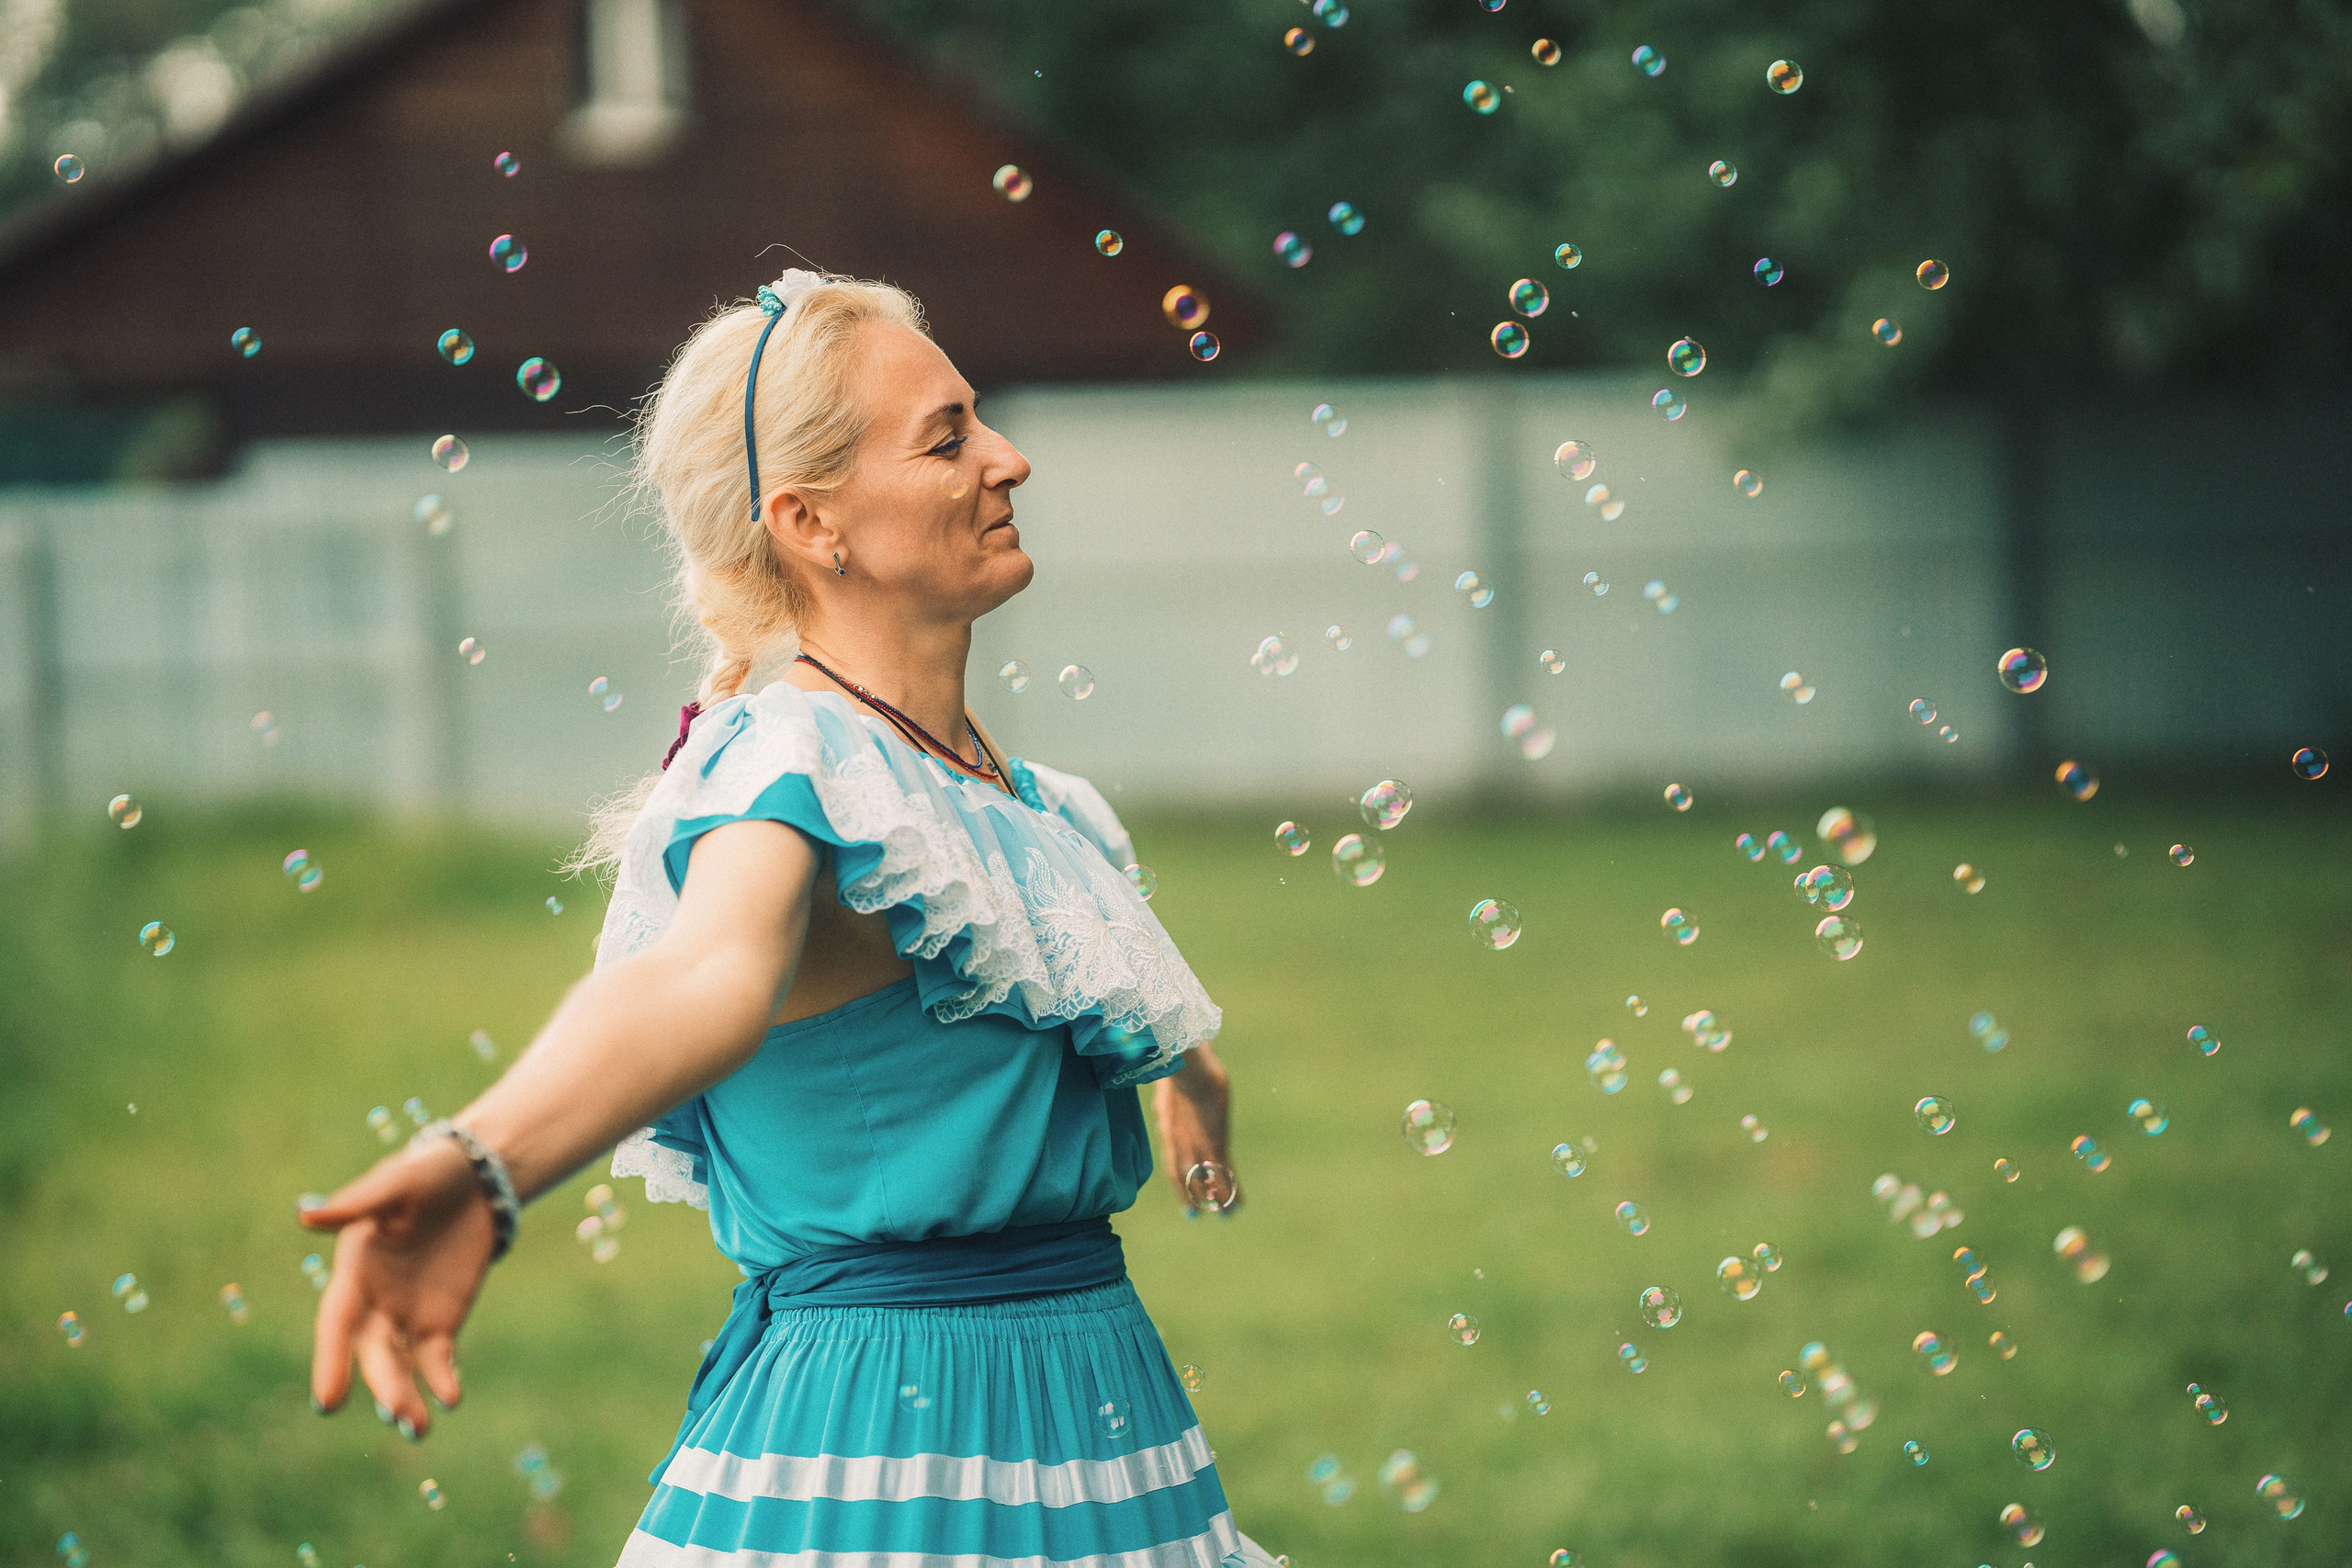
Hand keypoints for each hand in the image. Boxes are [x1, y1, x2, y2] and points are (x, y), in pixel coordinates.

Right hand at [300, 1138, 495, 1436]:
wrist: (475, 1178)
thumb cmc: (427, 1174)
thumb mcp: (397, 1182)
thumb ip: (358, 1204)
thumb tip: (306, 1215)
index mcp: (354, 1271)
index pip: (337, 1322)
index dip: (330, 1360)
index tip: (328, 1401)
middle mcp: (374, 1302)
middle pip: (374, 1352)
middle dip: (384, 1384)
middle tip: (398, 1414)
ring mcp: (406, 1316)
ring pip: (401, 1365)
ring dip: (406, 1396)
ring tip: (418, 1429)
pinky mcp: (441, 1322)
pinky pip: (438, 1358)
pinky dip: (443, 1379)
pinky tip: (451, 1398)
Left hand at [1152, 1045, 1237, 1214]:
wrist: (1190, 1070)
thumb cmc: (1178, 1072)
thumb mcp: (1167, 1092)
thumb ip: (1167, 1106)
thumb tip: (1164, 1105)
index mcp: (1170, 1133)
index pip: (1173, 1168)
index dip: (1179, 1187)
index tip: (1185, 1203)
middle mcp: (1181, 1146)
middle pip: (1188, 1179)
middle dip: (1195, 1199)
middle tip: (1200, 1217)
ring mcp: (1199, 1147)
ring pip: (1208, 1181)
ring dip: (1218, 1200)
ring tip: (1227, 1215)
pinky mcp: (1216, 1143)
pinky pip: (1224, 1173)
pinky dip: (1232, 1190)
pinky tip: (1239, 1203)